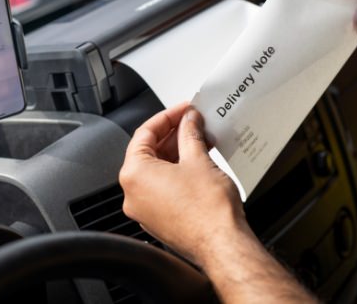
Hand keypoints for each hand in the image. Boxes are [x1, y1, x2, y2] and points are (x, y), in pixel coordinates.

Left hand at [119, 102, 244, 265]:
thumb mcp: (198, 159)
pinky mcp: (159, 220)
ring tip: (200, 141)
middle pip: (149, 152)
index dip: (167, 116)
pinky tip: (197, 163)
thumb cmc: (208, 211)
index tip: (183, 110)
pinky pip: (163, 188)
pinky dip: (177, 173)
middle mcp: (133, 194)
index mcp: (134, 175)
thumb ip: (190, 133)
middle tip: (193, 123)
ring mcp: (145, 210)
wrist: (223, 245)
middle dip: (174, 135)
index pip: (144, 133)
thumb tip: (188, 121)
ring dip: (178, 153)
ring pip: (157, 171)